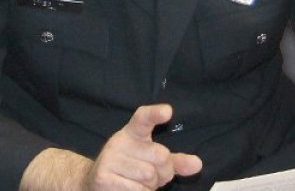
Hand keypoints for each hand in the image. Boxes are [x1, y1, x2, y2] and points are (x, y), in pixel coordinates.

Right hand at [86, 105, 201, 189]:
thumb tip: (197, 163)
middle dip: (163, 173)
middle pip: (161, 156)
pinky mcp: (103, 177)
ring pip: (149, 175)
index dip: (154, 114)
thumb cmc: (130, 171)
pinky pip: (138, 190)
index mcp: (132, 134)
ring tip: (137, 184)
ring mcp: (109, 159)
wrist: (96, 182)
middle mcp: (119, 142)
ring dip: (149, 187)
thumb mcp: (152, 162)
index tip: (167, 111)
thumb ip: (174, 162)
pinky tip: (129, 189)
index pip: (143, 119)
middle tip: (150, 177)